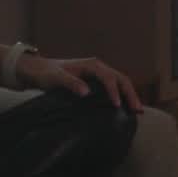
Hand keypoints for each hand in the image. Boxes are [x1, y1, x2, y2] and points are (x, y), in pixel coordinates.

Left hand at [17, 54, 144, 111]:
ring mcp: (99, 74)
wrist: (39, 70)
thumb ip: (70, 83)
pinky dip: (123, 96)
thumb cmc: (47, 74)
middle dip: (131, 94)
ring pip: (121, 82)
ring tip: (137, 111)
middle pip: (121, 79)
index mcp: (92, 65)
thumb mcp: (56, 78)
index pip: (109, 78)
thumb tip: (86, 92)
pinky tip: (125, 108)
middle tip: (138, 110)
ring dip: (130, 95)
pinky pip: (115, 87)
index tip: (117, 106)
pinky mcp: (97, 81)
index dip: (115, 92)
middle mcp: (99, 67)